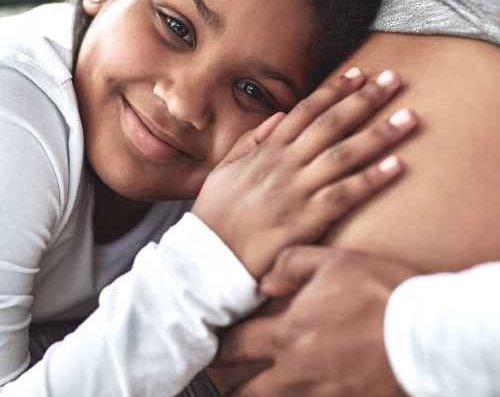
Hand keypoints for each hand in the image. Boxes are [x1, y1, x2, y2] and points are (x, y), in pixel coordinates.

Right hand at [192, 69, 417, 277]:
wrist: (209, 257)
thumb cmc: (217, 213)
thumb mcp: (225, 168)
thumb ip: (251, 140)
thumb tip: (278, 117)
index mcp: (267, 150)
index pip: (305, 111)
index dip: (334, 90)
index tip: (358, 74)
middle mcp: (285, 164)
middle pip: (331, 124)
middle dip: (364, 100)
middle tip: (394, 80)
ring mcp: (297, 190)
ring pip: (344, 154)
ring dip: (378, 134)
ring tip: (408, 117)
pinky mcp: (307, 220)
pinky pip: (345, 195)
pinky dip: (371, 179)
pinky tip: (397, 165)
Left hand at [213, 246, 417, 395]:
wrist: (426, 332)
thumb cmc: (380, 292)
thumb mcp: (333, 261)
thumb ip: (291, 265)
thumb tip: (266, 282)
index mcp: (290, 333)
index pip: (238, 346)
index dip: (219, 350)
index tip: (212, 351)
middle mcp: (299, 371)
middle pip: (248, 394)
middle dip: (232, 390)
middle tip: (224, 386)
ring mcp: (323, 395)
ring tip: (257, 392)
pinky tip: (303, 393)